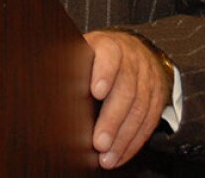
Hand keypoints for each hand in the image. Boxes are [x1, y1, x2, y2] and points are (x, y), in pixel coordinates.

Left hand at [84, 30, 171, 169]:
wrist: (134, 50)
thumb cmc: (99, 54)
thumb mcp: (85, 49)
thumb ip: (71, 61)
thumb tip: (47, 77)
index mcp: (111, 46)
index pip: (110, 56)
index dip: (104, 73)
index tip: (95, 92)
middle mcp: (133, 61)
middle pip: (126, 90)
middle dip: (112, 120)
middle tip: (99, 143)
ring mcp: (148, 80)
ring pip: (139, 111)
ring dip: (123, 138)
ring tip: (107, 157)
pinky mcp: (157, 99)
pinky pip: (148, 123)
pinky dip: (133, 143)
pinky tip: (120, 155)